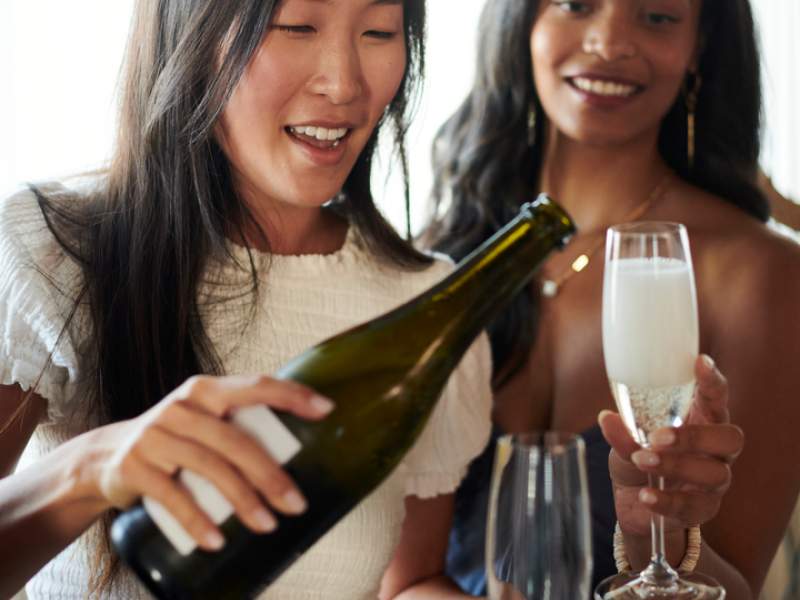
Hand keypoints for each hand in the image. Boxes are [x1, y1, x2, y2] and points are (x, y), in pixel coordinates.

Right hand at [83, 374, 332, 549]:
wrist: (105, 457)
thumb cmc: (174, 439)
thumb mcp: (202, 421)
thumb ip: (240, 424)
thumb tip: (302, 445)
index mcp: (206, 391)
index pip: (255, 386)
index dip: (292, 395)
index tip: (326, 410)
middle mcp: (181, 407)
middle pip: (235, 440)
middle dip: (270, 474)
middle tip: (297, 503)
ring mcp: (155, 436)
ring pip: (209, 468)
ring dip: (242, 500)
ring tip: (267, 525)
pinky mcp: (134, 467)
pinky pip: (172, 496)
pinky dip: (197, 521)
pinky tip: (217, 541)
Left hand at [599, 355, 743, 537]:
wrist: (635, 504)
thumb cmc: (638, 457)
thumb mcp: (625, 441)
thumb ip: (621, 431)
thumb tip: (607, 417)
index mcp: (701, 420)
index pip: (716, 397)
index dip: (712, 380)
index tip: (701, 362)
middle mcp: (716, 450)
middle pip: (729, 438)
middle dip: (696, 436)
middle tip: (658, 437)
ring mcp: (714, 481)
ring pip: (714, 473)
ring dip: (676, 466)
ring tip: (641, 460)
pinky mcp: (702, 509)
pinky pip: (693, 506)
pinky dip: (667, 500)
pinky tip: (646, 494)